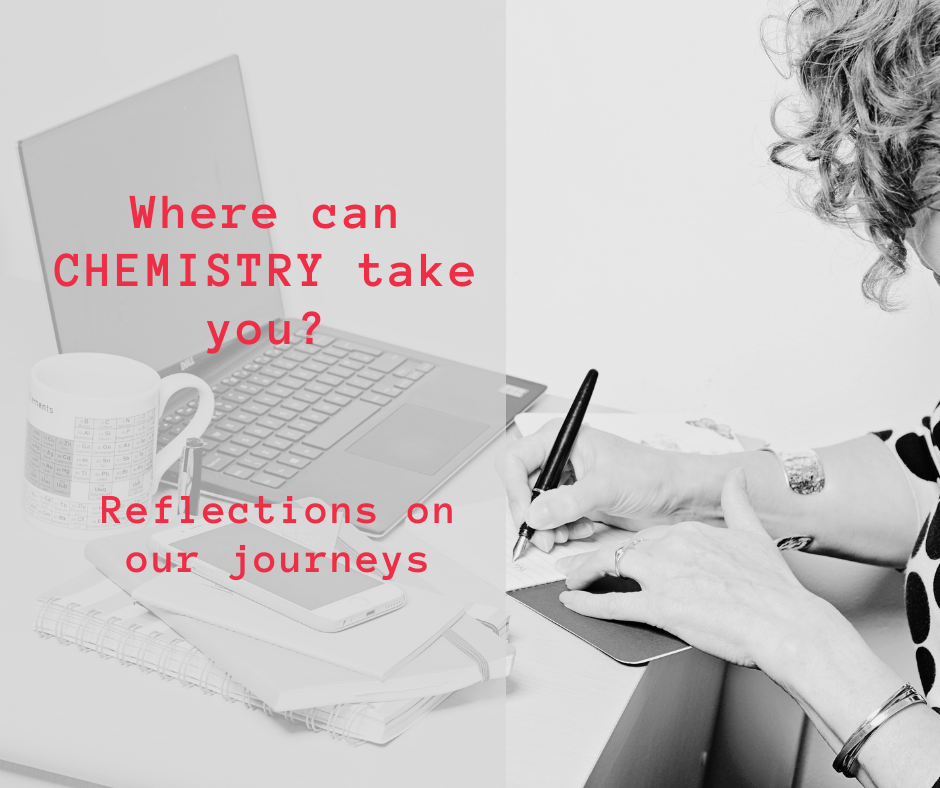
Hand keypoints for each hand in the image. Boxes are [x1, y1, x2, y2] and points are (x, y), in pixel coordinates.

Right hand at [496, 420, 692, 551]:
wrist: (678, 495)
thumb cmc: (651, 475)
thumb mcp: (607, 487)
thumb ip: (567, 502)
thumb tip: (534, 514)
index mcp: (562, 438)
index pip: (516, 460)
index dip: (515, 489)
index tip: (526, 515)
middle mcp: (560, 456)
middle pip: (523, 486)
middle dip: (532, 514)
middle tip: (543, 537)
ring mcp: (568, 478)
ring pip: (536, 506)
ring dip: (547, 526)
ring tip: (567, 535)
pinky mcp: (577, 498)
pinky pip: (553, 517)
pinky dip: (561, 529)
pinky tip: (582, 529)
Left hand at [556, 468, 821, 668]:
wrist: (786, 623)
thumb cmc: (773, 589)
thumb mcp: (753, 535)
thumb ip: (737, 502)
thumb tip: (736, 475)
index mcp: (689, 531)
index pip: (646, 535)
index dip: (627, 546)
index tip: (618, 553)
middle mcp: (672, 546)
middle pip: (622, 547)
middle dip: (596, 557)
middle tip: (577, 564)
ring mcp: (664, 576)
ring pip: (608, 565)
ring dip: (583, 572)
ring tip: (570, 580)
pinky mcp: (660, 607)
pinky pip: (612, 603)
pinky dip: (586, 604)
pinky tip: (571, 602)